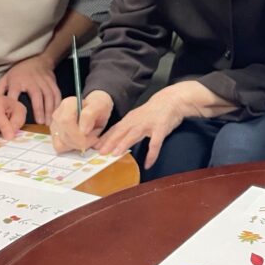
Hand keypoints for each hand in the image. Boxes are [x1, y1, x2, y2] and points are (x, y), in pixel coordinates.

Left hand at [0, 55, 60, 124]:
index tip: (14, 116)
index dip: (14, 103)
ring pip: (49, 96)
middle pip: (36, 95)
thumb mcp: (6, 77)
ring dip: (49, 109)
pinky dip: (57, 105)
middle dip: (39, 109)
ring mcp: (44, 82)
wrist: (37, 59)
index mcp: (17, 81)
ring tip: (48, 122)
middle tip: (40, 122)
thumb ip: (0, 91)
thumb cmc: (20, 72)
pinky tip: (56, 114)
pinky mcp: (52, 82)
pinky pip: (56, 94)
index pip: (15, 92)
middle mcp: (32, 81)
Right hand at [49, 91, 113, 153]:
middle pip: (64, 135)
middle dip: (82, 142)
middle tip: (95, 138)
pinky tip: (80, 141)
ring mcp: (54, 126)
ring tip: (88, 137)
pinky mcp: (55, 136)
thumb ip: (90, 114)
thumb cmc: (98, 108)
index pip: (66, 121)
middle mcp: (58, 114)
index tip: (94, 137)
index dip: (78, 133)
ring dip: (78, 145)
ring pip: (61, 143)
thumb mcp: (101, 106)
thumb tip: (83, 130)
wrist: (96, 111)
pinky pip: (60, 147)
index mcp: (68, 104)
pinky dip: (71, 148)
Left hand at [96, 82, 212, 168]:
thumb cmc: (153, 111)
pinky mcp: (161, 129)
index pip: (114, 129)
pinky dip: (151, 154)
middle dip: (110, 142)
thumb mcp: (137, 117)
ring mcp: (148, 125)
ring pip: (134, 135)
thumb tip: (115, 139)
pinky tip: (148, 164)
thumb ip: (127, 127)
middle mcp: (137, 121)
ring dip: (124, 144)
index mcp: (130, 119)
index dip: (104, 138)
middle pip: (121, 132)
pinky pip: (155, 143)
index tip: (94, 147)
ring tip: (116, 154)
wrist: (171, 100)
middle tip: (100, 153)